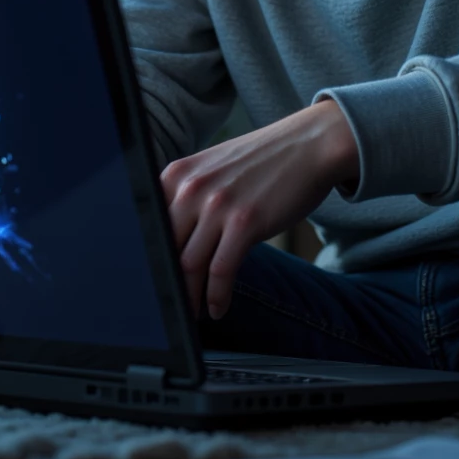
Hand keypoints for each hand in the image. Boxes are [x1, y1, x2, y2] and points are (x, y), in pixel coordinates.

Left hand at [160, 99, 358, 320]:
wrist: (309, 145)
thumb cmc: (263, 161)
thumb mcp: (214, 169)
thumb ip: (188, 196)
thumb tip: (170, 242)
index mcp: (177, 174)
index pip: (150, 226)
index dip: (149, 259)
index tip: (154, 281)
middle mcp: (191, 187)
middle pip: (166, 249)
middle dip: (167, 282)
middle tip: (171, 304)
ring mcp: (218, 204)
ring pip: (190, 265)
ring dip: (190, 297)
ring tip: (193, 313)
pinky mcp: (245, 221)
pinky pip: (221, 271)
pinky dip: (217, 296)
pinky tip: (218, 308)